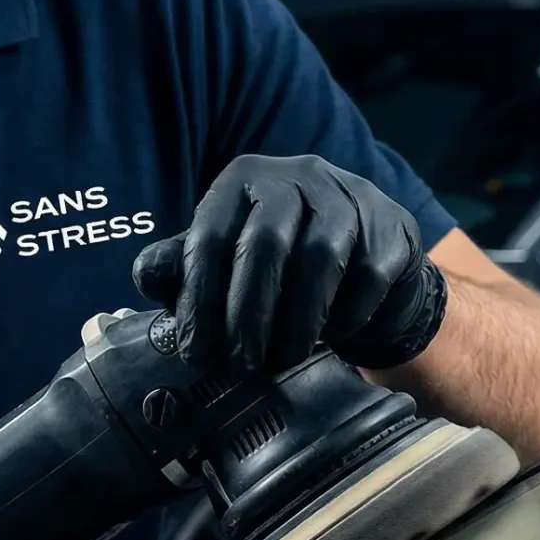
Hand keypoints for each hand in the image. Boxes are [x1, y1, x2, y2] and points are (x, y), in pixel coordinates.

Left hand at [132, 153, 447, 371]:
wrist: (365, 265)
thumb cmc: (282, 264)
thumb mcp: (227, 259)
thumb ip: (185, 266)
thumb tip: (147, 274)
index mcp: (246, 180)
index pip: (213, 234)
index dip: (200, 297)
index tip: (196, 350)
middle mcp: (299, 175)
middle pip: (267, 242)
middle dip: (248, 312)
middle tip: (240, 363)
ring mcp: (352, 196)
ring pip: (322, 256)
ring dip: (296, 320)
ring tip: (281, 361)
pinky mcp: (392, 227)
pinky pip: (367, 275)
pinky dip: (343, 316)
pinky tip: (328, 340)